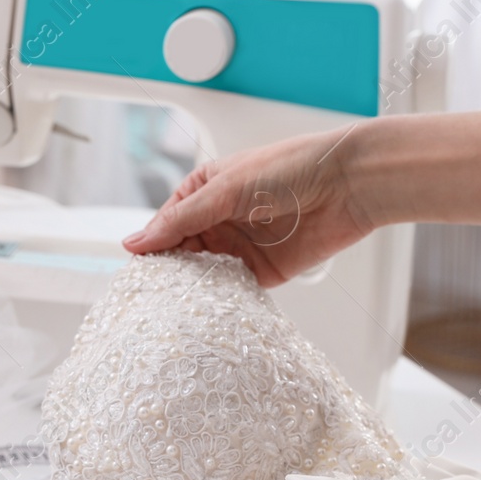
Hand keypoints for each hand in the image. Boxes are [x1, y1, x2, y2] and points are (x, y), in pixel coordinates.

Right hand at [121, 130, 375, 286]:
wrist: (347, 185)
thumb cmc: (289, 168)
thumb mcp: (225, 190)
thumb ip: (180, 221)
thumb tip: (134, 243)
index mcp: (204, 191)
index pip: (166, 225)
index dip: (151, 247)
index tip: (136, 272)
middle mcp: (219, 220)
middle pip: (181, 253)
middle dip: (169, 273)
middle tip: (151, 296)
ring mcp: (240, 246)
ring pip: (204, 274)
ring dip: (192, 289)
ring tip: (174, 307)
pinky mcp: (263, 271)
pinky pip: (233, 290)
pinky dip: (220, 299)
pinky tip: (207, 310)